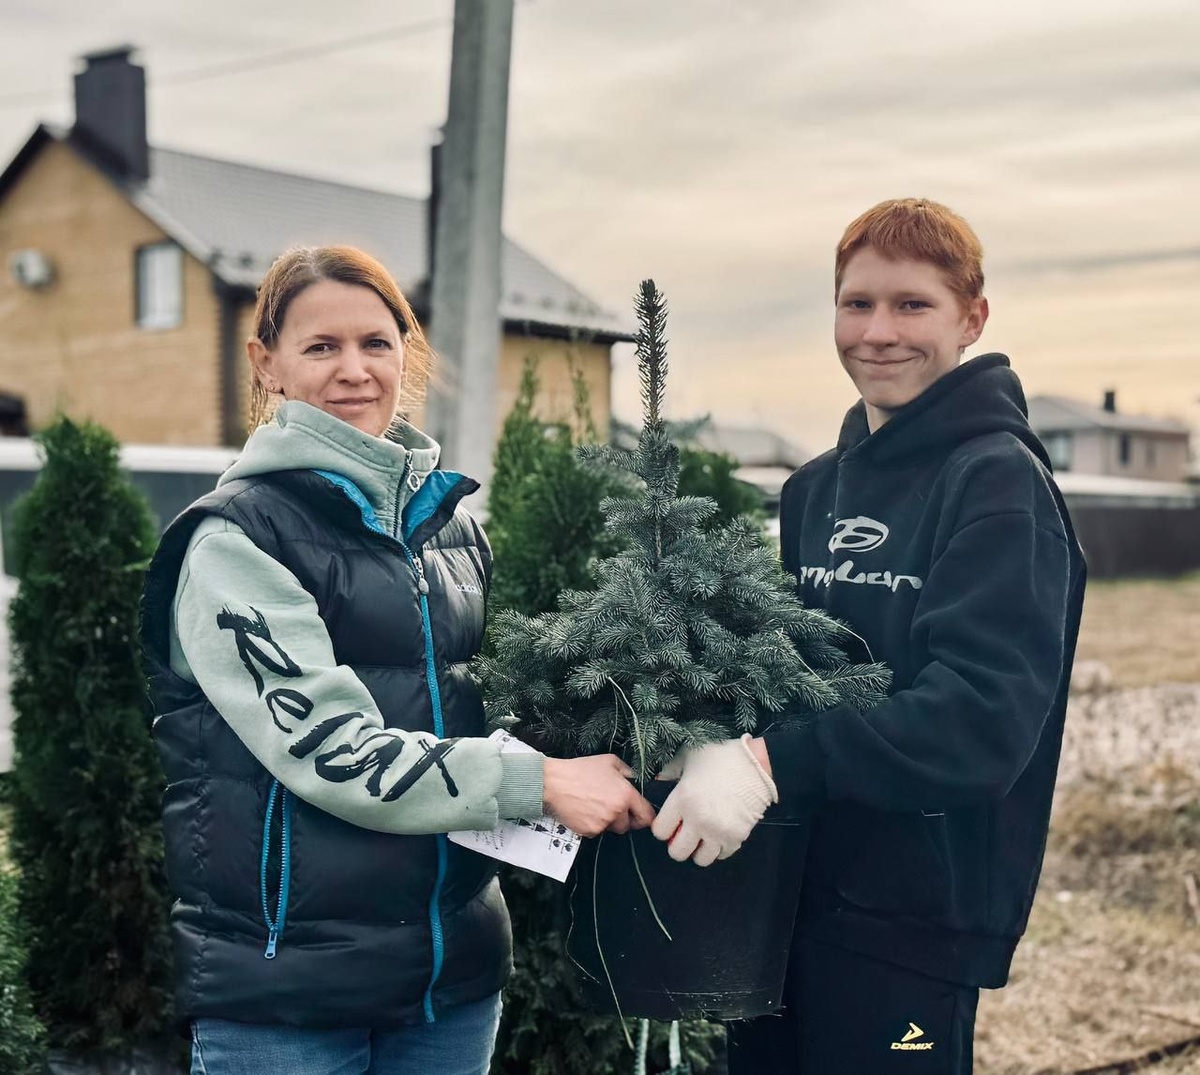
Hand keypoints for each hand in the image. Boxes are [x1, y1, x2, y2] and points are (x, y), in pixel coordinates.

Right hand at [542, 754, 655, 836]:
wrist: (553, 783)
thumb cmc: (580, 770)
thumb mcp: (608, 762)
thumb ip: (627, 772)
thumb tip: (636, 780)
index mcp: (625, 794)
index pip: (647, 815)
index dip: (646, 816)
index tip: (642, 816)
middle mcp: (617, 812)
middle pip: (629, 825)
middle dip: (623, 819)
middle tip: (612, 807)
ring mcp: (602, 824)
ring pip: (612, 829)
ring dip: (608, 822)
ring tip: (595, 806)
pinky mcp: (589, 832)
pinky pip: (597, 832)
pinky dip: (593, 825)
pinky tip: (585, 812)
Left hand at [651, 735, 776, 866]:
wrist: (757, 763)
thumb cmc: (720, 756)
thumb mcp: (689, 756)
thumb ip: (669, 772)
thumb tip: (656, 782)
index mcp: (682, 799)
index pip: (660, 831)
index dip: (663, 827)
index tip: (671, 821)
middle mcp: (697, 819)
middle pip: (677, 852)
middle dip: (678, 844)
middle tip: (686, 832)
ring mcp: (718, 831)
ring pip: (700, 860)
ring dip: (699, 849)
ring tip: (703, 835)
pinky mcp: (736, 837)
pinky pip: (721, 855)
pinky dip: (719, 848)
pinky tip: (720, 833)